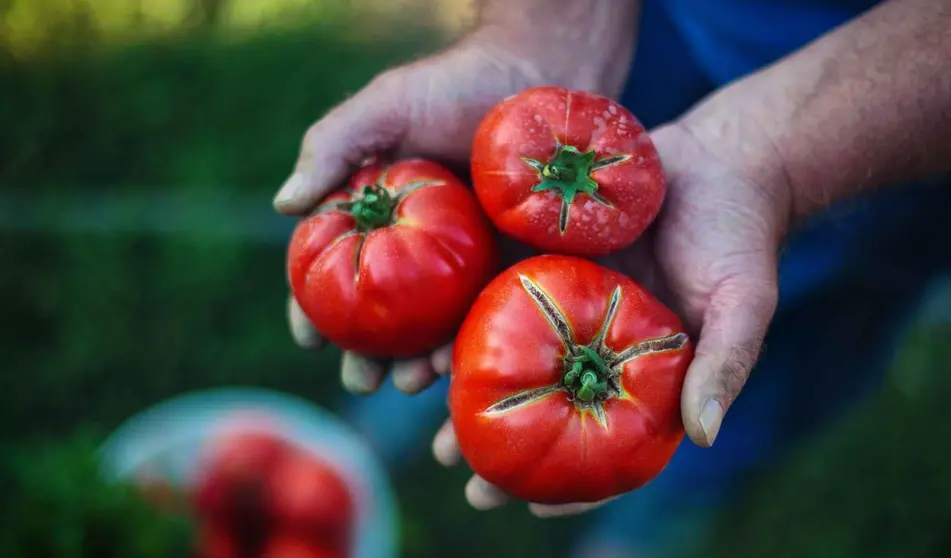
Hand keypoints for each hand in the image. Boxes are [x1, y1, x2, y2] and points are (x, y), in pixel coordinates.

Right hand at [277, 9, 636, 394]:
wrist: (546, 74)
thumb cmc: (459, 84)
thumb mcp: (387, 107)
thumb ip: (332, 146)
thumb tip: (285, 205)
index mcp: (383, 216)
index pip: (339, 269)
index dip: (317, 307)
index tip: (309, 338)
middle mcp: (423, 248)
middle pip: (387, 313)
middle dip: (368, 355)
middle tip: (362, 381)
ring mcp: (472, 263)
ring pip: (437, 327)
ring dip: (419, 363)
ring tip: (410, 383)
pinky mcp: (520, 267)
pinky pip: (493, 314)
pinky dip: (473, 344)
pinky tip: (462, 365)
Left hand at [431, 116, 791, 515]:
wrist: (719, 159)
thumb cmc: (740, 238)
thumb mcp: (744, 304)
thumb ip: (724, 365)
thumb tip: (702, 436)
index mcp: (640, 372)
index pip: (604, 441)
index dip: (574, 481)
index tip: (533, 507)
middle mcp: (595, 343)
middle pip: (541, 404)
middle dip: (496, 440)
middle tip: (455, 468)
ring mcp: (564, 299)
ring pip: (507, 352)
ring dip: (463, 381)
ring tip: (420, 404)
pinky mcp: (541, 252)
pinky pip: (496, 288)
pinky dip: (463, 315)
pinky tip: (430, 338)